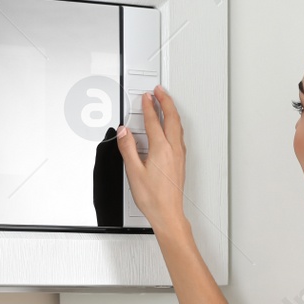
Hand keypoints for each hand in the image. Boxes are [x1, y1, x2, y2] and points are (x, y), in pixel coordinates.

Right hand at [116, 85, 188, 229]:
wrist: (167, 212)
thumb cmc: (153, 197)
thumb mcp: (133, 172)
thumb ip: (128, 149)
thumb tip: (124, 133)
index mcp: (161, 149)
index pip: (153, 121)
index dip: (148, 107)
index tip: (146, 97)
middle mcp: (173, 149)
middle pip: (171, 118)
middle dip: (165, 101)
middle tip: (159, 91)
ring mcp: (179, 155)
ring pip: (177, 126)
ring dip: (172, 111)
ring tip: (166, 103)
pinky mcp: (180, 161)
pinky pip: (179, 135)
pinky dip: (174, 123)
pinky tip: (171, 126)